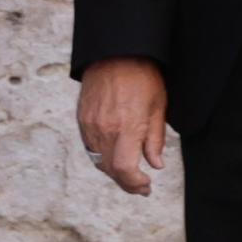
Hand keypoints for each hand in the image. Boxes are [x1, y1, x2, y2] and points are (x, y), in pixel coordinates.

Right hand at [77, 58, 170, 195]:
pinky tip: (115, 155)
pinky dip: (103, 157)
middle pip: (110, 170)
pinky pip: (90, 148)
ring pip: (99, 161)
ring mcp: (90, 125)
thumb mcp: (159, 108)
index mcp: (127, 127)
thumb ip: (155, 140)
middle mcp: (105, 130)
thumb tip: (155, 164)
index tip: (146, 187)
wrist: (114, 54)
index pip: (125, 170)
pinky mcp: (82, 120)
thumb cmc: (142, 77)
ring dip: (114, 172)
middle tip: (140, 187)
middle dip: (126, 183)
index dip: (134, 184)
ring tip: (129, 174)